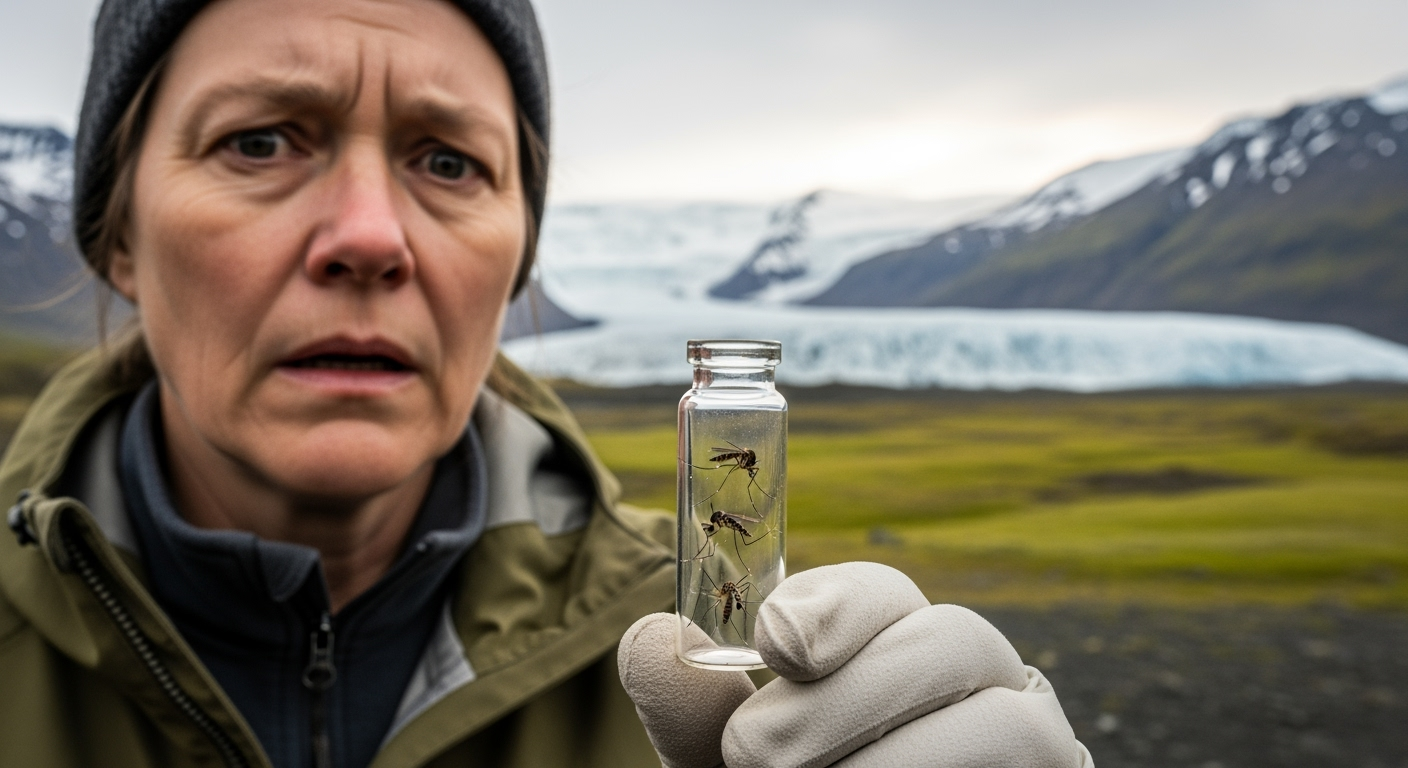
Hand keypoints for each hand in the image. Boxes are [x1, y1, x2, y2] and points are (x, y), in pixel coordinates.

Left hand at [618, 562, 1092, 767]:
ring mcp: (1029, 751)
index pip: (886, 592)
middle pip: (955, 636)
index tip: (773, 643)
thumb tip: (651, 637)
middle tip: (757, 757)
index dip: (835, 602)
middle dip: (851, 691)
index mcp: (895, 654)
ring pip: (1008, 719)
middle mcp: (977, 689)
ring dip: (900, 755)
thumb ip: (696, 715)